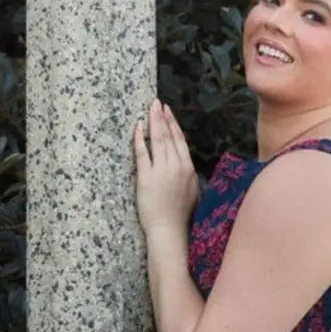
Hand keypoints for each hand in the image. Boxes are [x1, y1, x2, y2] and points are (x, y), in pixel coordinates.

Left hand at [133, 98, 197, 235]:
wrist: (169, 228)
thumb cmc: (180, 215)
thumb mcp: (192, 191)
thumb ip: (188, 174)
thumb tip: (184, 163)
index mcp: (188, 168)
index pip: (180, 140)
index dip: (173, 124)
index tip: (168, 112)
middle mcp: (176, 165)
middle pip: (168, 135)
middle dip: (162, 117)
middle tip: (156, 103)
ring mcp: (161, 169)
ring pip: (157, 139)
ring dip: (153, 121)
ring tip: (149, 109)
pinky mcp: (146, 175)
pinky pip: (142, 151)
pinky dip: (139, 137)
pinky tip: (137, 126)